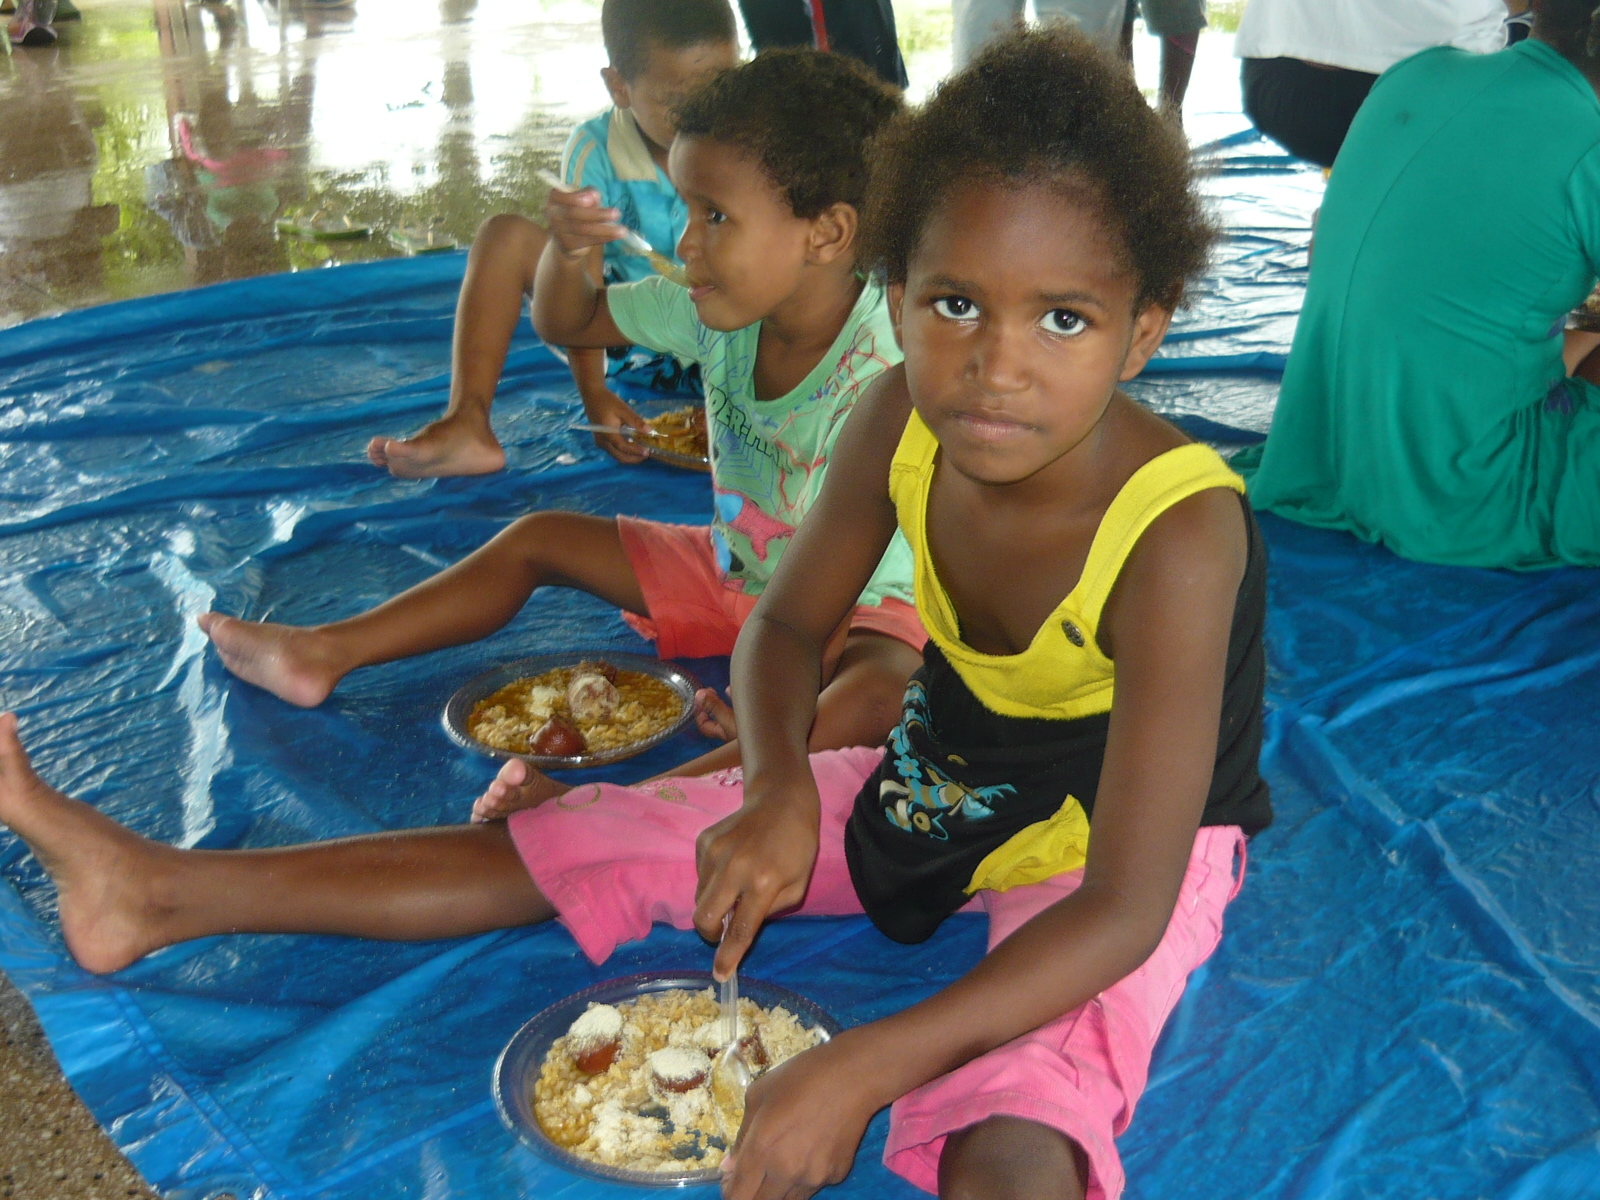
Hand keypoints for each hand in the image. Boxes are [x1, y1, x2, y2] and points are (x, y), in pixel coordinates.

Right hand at [544, 184, 624, 258]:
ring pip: (583, 229)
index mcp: (554, 199)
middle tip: (617, 213)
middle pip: (574, 214)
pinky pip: (587, 240)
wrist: (567, 238)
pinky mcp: (567, 245)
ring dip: (604, 229)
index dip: (575, 197)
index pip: (559, 196)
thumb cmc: (578, 211)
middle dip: (597, 214)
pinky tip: (616, 235)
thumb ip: (588, 194)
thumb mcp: (583, 198)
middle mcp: (552, 215)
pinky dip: (603, 237)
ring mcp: (558, 231)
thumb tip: (594, 195)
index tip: (595, 197)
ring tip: (623, 229)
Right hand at [581, 388, 648, 462]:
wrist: (592, 396)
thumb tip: (649, 431)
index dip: (636, 451)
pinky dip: (624, 451)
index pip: (624, 448)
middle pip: (620, 457)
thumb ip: (636, 421)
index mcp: (608, 434)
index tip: (648, 452)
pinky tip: (633, 446)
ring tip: (642, 451)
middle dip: (634, 458)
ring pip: (617, 456)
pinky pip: (614, 451)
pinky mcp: (601, 440)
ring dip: (630, 456)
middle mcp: (602, 442)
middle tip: (647, 454)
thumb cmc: (607, 401)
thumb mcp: (623, 409)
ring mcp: (600, 442)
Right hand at [693, 775, 820, 978]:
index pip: (740, 928)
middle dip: (709, 933)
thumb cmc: (796, 846)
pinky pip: (700, 876)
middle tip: (722, 931)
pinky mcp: (703, 841)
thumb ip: (769, 911)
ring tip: (734, 888)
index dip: (728, 956)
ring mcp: (715, 852)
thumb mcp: (797, 886)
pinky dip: (712, 882)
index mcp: (764, 882)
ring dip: (713, 904)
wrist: (781, 800)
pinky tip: (731, 865)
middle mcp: (735, 867)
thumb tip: (739, 926)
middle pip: (704, 916)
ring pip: (699, 898)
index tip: (720, 974)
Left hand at [720, 1033, 878, 1199]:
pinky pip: (812, 1186)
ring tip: (784, 1160)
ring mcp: (813, 1178)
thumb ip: (741, 1136)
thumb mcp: (758, 1094)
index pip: (737, 1195)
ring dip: (778, 1191)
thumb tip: (730, 1167)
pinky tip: (812, 1149)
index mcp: (762, 1149)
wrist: (853, 1077)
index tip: (733, 1180)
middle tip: (756, 1175)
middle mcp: (786, 1172)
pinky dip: (805, 1178)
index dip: (731, 1191)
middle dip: (753, 1194)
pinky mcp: (835, 1176)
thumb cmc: (801, 1077)